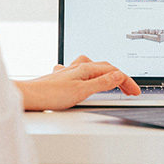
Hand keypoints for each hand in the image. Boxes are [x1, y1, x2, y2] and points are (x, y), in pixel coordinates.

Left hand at [14, 55, 139, 110]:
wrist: (28, 96)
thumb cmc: (50, 94)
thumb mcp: (81, 91)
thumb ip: (101, 83)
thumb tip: (119, 75)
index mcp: (85, 68)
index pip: (113, 71)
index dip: (127, 81)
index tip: (135, 91)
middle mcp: (77, 67)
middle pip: (105, 68)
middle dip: (120, 78)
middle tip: (130, 90)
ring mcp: (69, 72)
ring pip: (93, 68)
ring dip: (106, 74)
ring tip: (113, 82)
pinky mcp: (62, 79)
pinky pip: (81, 73)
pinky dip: (91, 76)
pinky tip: (86, 80)